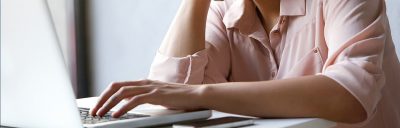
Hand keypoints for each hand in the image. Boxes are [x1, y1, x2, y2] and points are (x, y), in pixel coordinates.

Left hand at [90, 79, 204, 117]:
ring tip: (101, 114)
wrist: (197, 95)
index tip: (98, 106)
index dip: (106, 95)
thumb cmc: (180, 98)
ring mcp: (150, 88)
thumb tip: (132, 105)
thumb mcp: (159, 97)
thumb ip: (146, 98)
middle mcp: (145, 83)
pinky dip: (123, 107)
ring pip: (122, 93)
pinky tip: (117, 115)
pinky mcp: (156, 95)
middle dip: (102, 99)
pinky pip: (134, 100)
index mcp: (144, 83)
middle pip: (116, 87)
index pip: (119, 85)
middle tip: (94, 111)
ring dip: (108, 104)